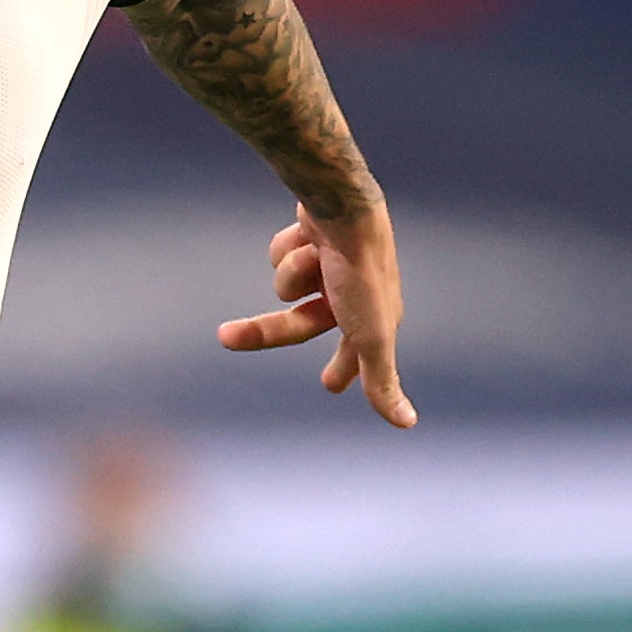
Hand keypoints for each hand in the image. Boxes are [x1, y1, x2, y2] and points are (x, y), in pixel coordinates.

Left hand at [218, 203, 415, 428]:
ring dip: (293, 273)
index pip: (354, 356)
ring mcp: (331, 267)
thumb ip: (381, 380)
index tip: (330, 384)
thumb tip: (407, 424)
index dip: (342, 369)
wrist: (344, 208)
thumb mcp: (371, 336)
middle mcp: (354, 294)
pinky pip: (280, 257)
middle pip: (298, 324)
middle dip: (262, 331)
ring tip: (316, 255)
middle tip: (224, 336)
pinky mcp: (312, 239)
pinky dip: (289, 248)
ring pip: (287, 287)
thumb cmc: (361, 275)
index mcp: (375, 318)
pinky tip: (307, 235)